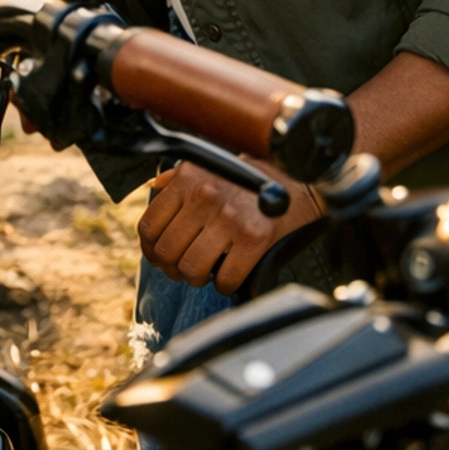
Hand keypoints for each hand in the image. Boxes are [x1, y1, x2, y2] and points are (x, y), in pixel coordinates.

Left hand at [137, 161, 319, 295]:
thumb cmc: (249, 176)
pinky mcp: (254, 238)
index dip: (151, 250)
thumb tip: (153, 189)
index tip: (161, 257)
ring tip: (208, 270)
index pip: (149, 226)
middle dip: (174, 267)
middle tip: (187, 267)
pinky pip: (225, 279)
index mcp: (188, 179)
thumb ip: (178, 178)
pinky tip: (231, 273)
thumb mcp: (208, 165)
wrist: (299, 179)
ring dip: (198, 278)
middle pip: (167, 252)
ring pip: (191, 269)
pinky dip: (226, 284)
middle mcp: (204, 196)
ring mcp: (229, 218)